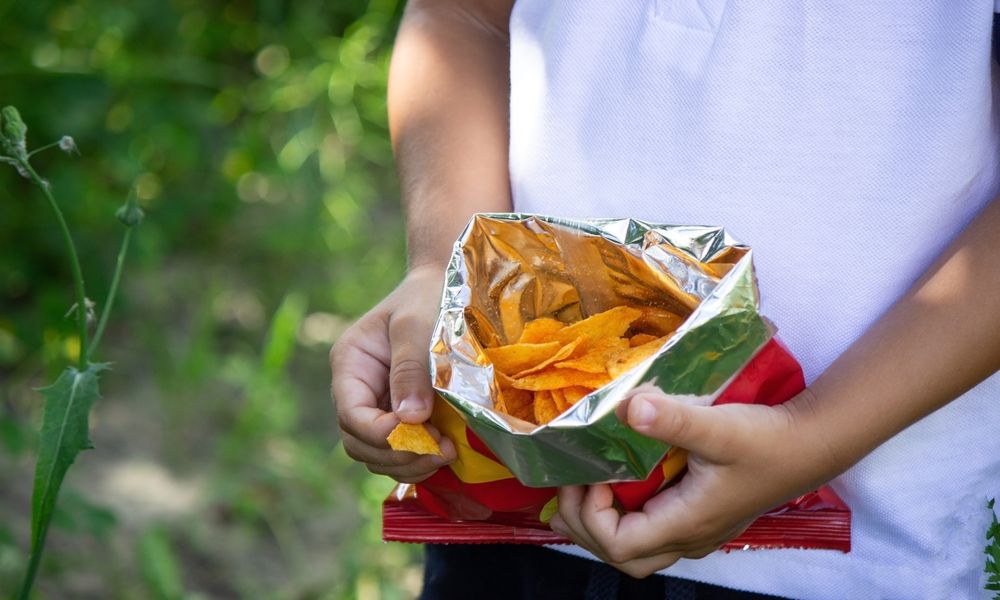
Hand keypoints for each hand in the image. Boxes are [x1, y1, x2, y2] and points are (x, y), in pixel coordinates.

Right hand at [330, 264, 457, 482]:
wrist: (446, 285)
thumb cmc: (428, 296)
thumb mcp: (418, 324)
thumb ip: (411, 368)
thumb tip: (410, 419)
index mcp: (350, 364)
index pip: (351, 414)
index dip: (381, 433)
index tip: (421, 433)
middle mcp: (357, 389)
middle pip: (359, 442)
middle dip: (396, 454)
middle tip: (440, 451)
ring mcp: (377, 404)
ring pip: (376, 454)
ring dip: (408, 463)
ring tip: (446, 453)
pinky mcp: (400, 414)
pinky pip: (398, 450)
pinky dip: (417, 460)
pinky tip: (445, 452)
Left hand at [550, 389, 839, 577]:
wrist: (809, 445)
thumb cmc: (766, 441)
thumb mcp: (718, 427)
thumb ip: (674, 420)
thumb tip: (628, 408)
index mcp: (686, 523)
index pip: (619, 544)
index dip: (592, 513)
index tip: (592, 473)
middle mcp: (688, 537)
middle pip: (622, 556)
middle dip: (585, 526)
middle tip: (571, 485)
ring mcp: (695, 531)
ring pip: (635, 549)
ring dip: (600, 524)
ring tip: (577, 489)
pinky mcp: (699, 516)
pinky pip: (649, 531)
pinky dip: (620, 514)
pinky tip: (611, 485)